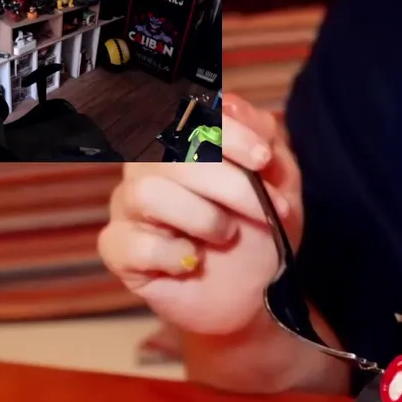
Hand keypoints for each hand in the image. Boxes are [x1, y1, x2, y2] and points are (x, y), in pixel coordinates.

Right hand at [98, 94, 302, 335]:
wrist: (256, 295)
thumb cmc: (263, 233)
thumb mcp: (282, 184)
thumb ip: (264, 139)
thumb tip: (230, 106)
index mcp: (188, 141)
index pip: (187, 113)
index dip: (226, 130)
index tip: (264, 159)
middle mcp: (150, 166)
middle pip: (169, 152)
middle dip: (230, 184)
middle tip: (268, 212)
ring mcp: (130, 206)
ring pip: (147, 192)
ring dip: (203, 218)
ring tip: (227, 237)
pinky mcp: (119, 249)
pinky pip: (131, 241)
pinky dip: (173, 255)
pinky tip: (193, 262)